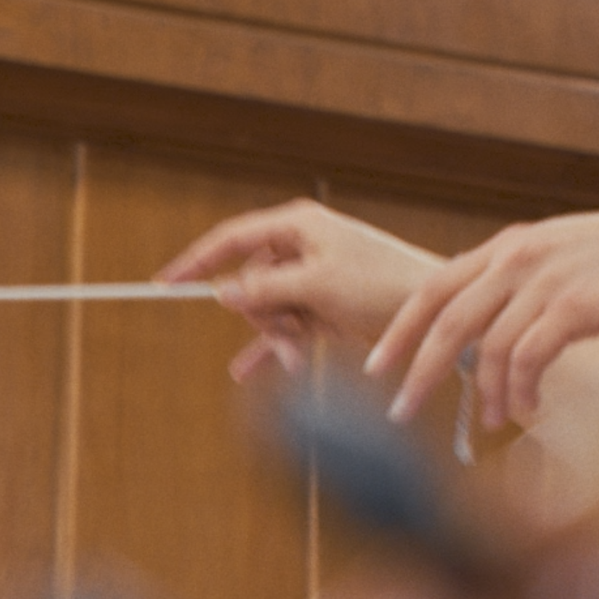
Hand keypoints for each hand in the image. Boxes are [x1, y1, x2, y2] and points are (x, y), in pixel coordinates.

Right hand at [156, 199, 442, 378]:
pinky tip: (245, 371)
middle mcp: (302, 249)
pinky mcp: (325, 309)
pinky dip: (274, 348)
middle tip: (286, 330)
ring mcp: (313, 280)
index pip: (232, 238)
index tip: (165, 285)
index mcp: (298, 227)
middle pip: (251, 283)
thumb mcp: (317, 283)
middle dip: (260, 314)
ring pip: (270, 311)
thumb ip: (265, 288)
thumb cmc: (381, 283)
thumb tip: (223, 292)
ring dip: (278, 336)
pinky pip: (287, 329)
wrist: (433, 313)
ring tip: (300, 357)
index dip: (197, 261)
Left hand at [366, 200, 598, 428]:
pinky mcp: (580, 303)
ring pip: (487, 345)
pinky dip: (523, 391)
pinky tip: (532, 411)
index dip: (401, 328)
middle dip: (417, 368)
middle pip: (445, 316)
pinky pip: (530, 358)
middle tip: (398, 410)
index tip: (378, 365)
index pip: (435, 285)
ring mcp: (550, 275)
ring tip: (496, 420)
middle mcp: (523, 253)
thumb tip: (495, 336)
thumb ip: (531, 290)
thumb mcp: (575, 266)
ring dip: (487, 392)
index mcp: (517, 244)